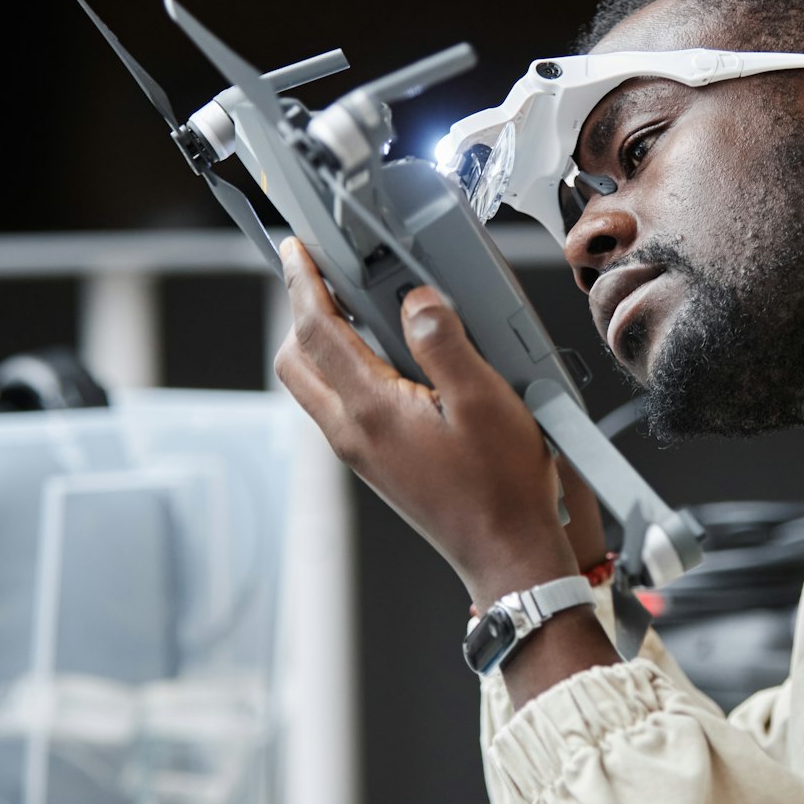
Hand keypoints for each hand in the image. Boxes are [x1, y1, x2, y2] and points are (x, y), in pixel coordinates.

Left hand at [274, 239, 587, 608]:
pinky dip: (346, 372)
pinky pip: (340, 407)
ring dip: (322, 345)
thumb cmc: (502, 487)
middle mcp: (352, 433)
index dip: (304, 282)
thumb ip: (443, 341)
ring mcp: (360, 453)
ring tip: (361, 313)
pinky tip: (391, 362)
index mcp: (372, 410)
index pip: (317, 332)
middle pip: (297, 362)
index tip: (299, 251)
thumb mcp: (484, 400)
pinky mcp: (375, 465)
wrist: (505, 552)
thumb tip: (416, 301)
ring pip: (314, 386)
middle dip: (302, 313)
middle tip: (326, 279)